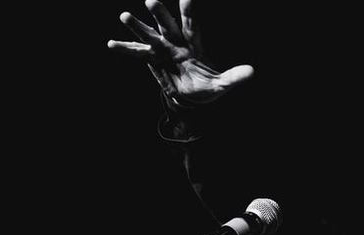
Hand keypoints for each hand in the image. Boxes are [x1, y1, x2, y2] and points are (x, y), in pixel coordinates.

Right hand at [107, 0, 253, 105]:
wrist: (192, 96)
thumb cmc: (207, 85)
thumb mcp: (222, 84)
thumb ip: (234, 77)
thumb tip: (252, 72)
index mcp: (194, 43)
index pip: (192, 23)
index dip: (189, 10)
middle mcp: (176, 41)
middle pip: (168, 24)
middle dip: (160, 13)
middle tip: (151, 0)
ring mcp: (162, 49)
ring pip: (149, 35)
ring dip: (138, 26)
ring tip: (125, 15)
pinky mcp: (152, 59)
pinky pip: (137, 53)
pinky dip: (125, 49)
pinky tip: (111, 43)